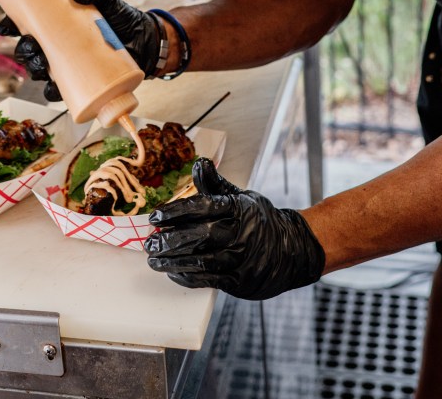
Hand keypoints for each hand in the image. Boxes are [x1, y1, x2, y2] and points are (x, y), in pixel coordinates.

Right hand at [0, 0, 162, 97]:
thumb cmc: (122, 18)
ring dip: (34, 70)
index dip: (10, 26)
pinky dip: (53, 91)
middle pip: (28, 50)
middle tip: (31, 46)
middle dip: (23, 50)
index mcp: (56, 24)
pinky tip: (53, 87)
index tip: (5, 26)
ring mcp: (68, 64)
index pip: (26, 24)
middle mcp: (57, 45)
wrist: (145, 40)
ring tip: (42, 65)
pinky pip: (59, 91)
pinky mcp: (80, 81)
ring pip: (39, 70)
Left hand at [144, 158, 325, 300]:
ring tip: (154, 260)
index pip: (203, 206)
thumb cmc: (259, 220)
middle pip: (199, 235)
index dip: (177, 211)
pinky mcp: (240, 280)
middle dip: (170, 239)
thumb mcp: (241, 197)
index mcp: (237, 208)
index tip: (156, 216)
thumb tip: (199, 162)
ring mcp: (240, 258)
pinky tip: (173, 272)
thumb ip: (216, 184)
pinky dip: (187, 276)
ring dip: (173, 261)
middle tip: (150, 242)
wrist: (291, 250)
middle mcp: (239, 232)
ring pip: (200, 260)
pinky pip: (208, 280)